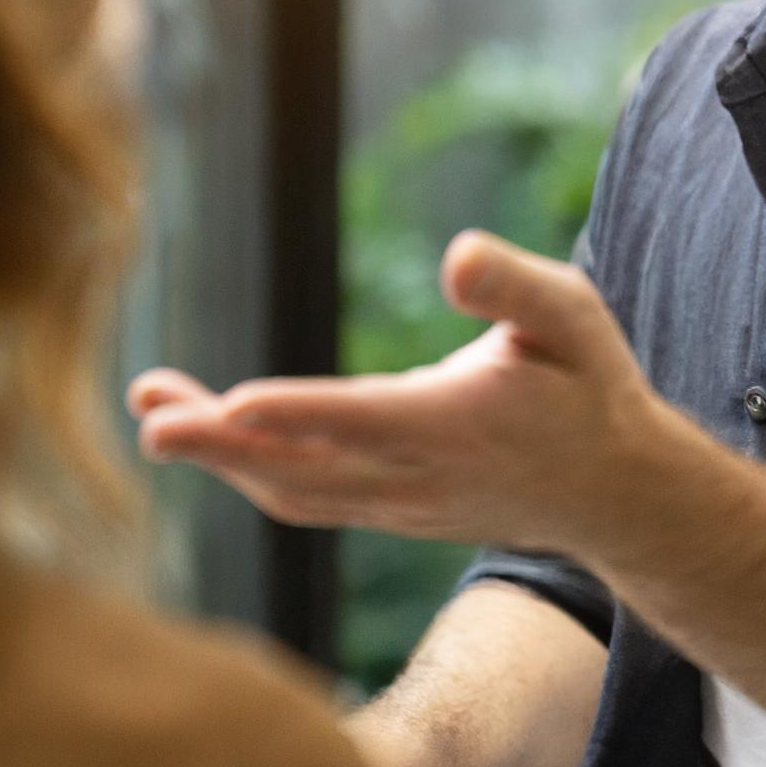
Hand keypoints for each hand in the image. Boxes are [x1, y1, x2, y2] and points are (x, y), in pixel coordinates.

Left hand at [127, 232, 663, 558]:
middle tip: (150, 419)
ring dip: (219, 457)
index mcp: (460, 422)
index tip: (231, 402)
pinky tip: (210, 430)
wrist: (615, 493)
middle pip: (304, 470)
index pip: (366, 419)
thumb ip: (515, 285)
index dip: (297, 413)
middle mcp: (420, 475)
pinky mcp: (388, 512)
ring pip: (293, 492)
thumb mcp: (574, 318)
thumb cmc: (590, 386)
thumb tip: (455, 254)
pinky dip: (250, 470)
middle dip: (220, 447)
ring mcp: (399, 505)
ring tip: (154, 409)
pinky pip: (305, 499)